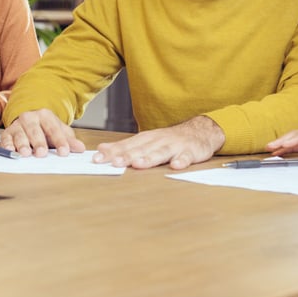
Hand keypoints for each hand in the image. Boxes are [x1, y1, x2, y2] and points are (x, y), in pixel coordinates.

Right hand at [0, 109, 83, 156]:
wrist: (28, 118)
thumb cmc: (45, 128)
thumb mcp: (59, 131)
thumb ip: (69, 140)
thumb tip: (80, 148)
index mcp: (45, 115)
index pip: (54, 129)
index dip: (60, 141)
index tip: (64, 152)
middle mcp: (30, 118)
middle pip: (35, 130)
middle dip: (39, 142)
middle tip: (42, 153)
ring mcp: (18, 125)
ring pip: (20, 134)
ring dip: (22, 144)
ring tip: (26, 153)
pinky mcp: (7, 132)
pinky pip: (6, 138)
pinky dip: (7, 144)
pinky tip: (11, 150)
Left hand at [93, 116, 224, 169]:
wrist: (200, 131)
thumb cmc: (169, 139)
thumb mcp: (147, 141)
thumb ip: (126, 147)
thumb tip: (102, 149)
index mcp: (146, 139)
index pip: (126, 145)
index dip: (112, 152)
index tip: (97, 158)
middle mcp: (158, 141)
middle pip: (140, 149)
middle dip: (126, 156)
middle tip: (113, 162)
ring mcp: (175, 146)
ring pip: (161, 152)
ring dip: (150, 158)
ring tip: (138, 164)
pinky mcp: (191, 152)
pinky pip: (186, 156)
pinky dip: (181, 160)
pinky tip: (176, 166)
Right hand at [267, 125, 297, 158]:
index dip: (294, 140)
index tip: (284, 144)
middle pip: (295, 135)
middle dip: (282, 140)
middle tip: (270, 146)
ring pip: (293, 139)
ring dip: (281, 144)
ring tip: (269, 149)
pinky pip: (295, 145)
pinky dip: (286, 148)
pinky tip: (278, 153)